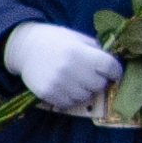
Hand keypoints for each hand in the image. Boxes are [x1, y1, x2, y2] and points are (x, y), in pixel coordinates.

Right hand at [2, 21, 120, 112]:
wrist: (25, 47)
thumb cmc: (57, 41)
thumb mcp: (78, 39)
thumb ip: (96, 51)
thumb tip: (113, 68)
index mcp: (80, 52)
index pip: (110, 67)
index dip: (116, 72)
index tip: (114, 74)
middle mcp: (69, 68)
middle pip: (99, 84)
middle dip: (97, 81)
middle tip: (89, 76)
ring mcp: (57, 82)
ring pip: (85, 96)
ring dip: (84, 91)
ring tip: (75, 81)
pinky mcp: (47, 92)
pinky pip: (68, 103)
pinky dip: (70, 98)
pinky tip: (64, 87)